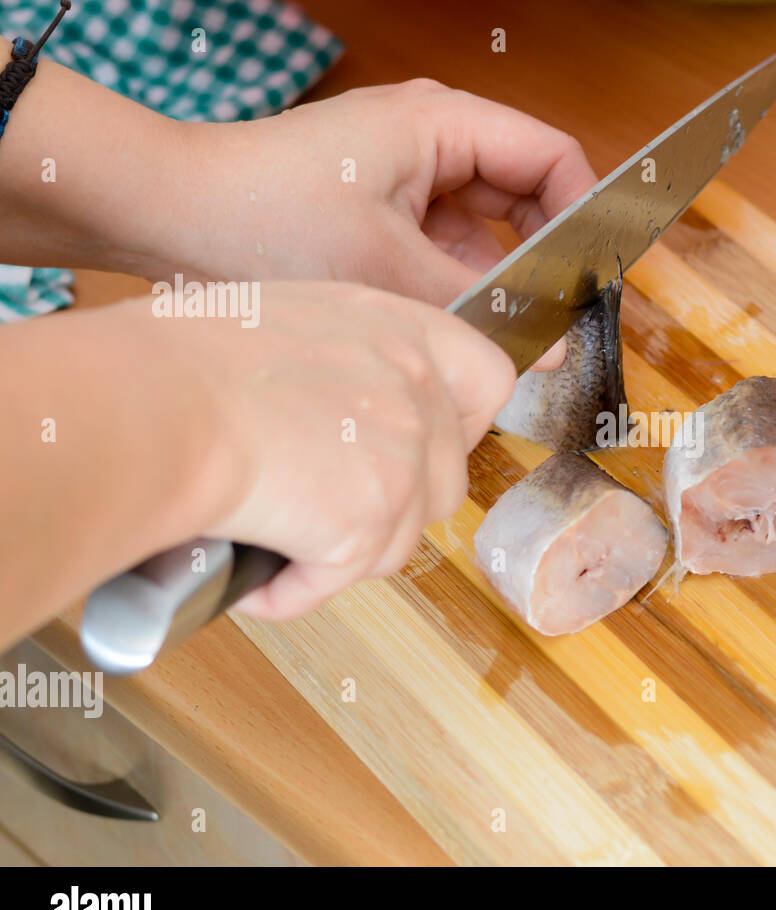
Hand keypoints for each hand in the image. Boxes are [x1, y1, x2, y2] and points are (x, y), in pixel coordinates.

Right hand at [144, 280, 516, 618]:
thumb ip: (343, 360)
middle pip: (447, 477)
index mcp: (399, 330)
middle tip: (327, 502)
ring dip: (345, 549)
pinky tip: (255, 576)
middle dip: (394, 503)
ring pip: (403, 538)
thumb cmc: (180, 357)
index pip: (487, 379)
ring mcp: (402, 461)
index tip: (426, 443)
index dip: (465, 422)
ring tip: (279, 534)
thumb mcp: (286, 321)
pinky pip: (343, 578)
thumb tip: (331, 403)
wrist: (153, 407)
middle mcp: (416, 391)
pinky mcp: (371, 523)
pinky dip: (296, 588)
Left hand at [170, 80, 598, 368]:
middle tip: (556, 319)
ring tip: (507, 329)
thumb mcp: (386, 271)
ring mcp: (406, 174)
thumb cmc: (262, 218)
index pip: (551, 158)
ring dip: (500, 276)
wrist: (164, 215)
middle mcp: (431, 138)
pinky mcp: (383, 209)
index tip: (592, 281)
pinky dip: (460, 282)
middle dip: (543, 256)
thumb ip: (479, 308)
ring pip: (487, 227)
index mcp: (441, 124)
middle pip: (527, 193)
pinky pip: (447, 244)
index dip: (584, 216)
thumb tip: (552, 348)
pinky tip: (460, 324)